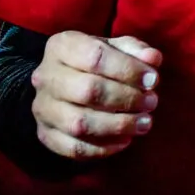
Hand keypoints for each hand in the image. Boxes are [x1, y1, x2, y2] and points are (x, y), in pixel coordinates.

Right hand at [31, 32, 161, 159]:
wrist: (61, 81)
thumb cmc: (95, 61)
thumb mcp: (114, 47)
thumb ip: (135, 50)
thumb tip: (153, 59)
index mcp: (61, 46)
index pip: (95, 56)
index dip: (128, 69)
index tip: (153, 80)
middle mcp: (45, 77)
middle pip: (87, 91)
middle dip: (126, 99)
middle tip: (151, 102)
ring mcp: (42, 108)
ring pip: (79, 124)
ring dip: (118, 126)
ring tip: (144, 123)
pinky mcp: (45, 134)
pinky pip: (73, 148)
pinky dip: (102, 148)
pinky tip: (125, 141)